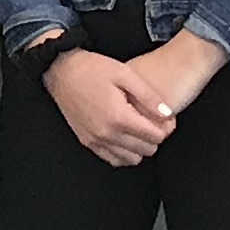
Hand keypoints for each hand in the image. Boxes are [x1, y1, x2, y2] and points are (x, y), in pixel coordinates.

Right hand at [43, 47, 175, 165]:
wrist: (61, 71)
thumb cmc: (92, 69)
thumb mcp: (125, 74)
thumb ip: (149, 96)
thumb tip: (168, 114)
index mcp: (119, 116)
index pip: (155, 136)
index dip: (166, 127)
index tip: (165, 118)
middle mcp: (107, 133)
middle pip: (146, 150)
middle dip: (155, 137)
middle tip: (154, 121)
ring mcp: (95, 140)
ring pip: (131, 159)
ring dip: (140, 146)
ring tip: (139, 128)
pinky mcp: (87, 142)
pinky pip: (113, 160)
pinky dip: (124, 153)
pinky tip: (125, 137)